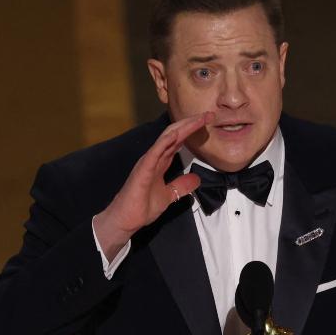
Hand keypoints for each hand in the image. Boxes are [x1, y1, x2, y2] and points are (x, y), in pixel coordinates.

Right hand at [93, 112, 212, 258]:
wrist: (127, 219)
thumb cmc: (142, 206)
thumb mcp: (170, 195)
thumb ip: (182, 185)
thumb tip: (196, 179)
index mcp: (160, 161)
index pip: (179, 140)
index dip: (192, 130)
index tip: (208, 122)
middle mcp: (154, 157)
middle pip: (175, 134)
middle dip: (191, 123)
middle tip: (208, 115)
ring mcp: (148, 161)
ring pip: (167, 138)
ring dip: (183, 127)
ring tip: (198, 119)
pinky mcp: (143, 169)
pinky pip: (155, 152)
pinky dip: (165, 142)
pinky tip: (176, 134)